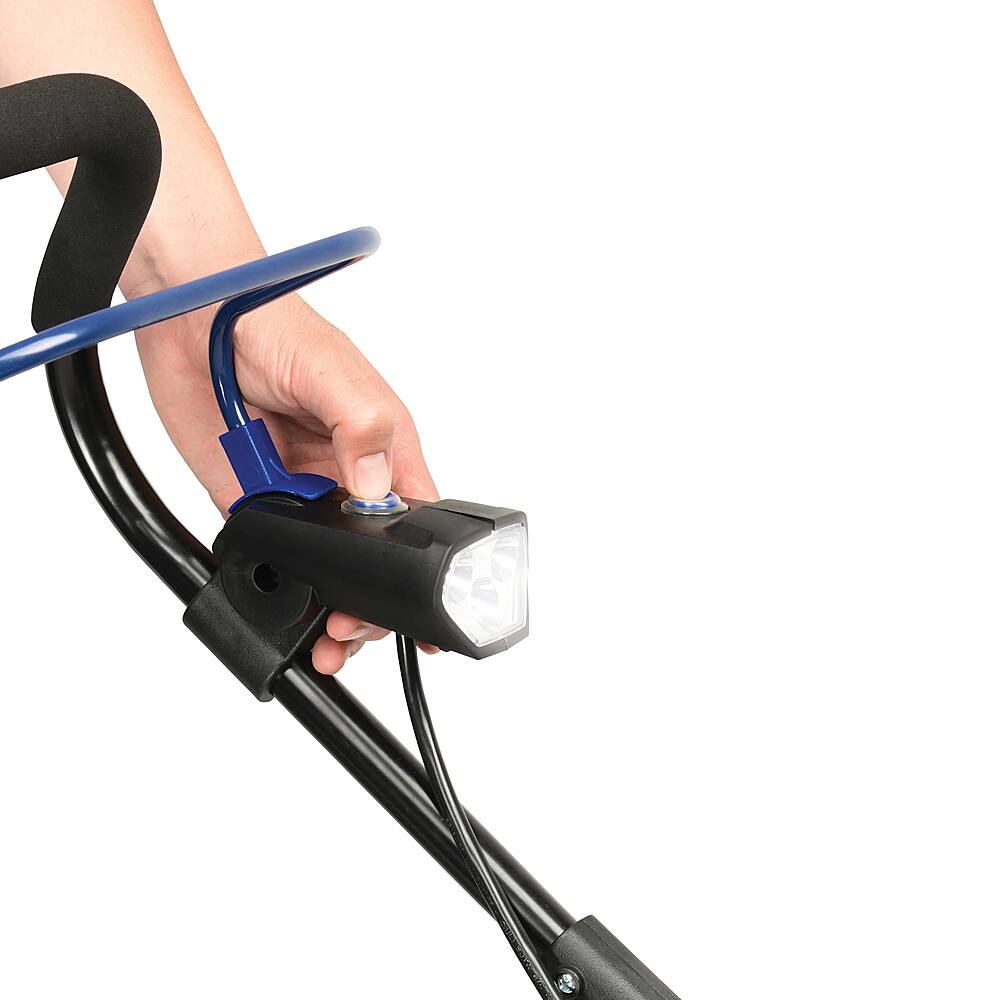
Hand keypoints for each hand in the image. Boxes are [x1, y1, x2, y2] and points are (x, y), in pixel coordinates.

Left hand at [135, 292, 439, 673]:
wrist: (192, 320)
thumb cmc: (274, 324)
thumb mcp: (331, 368)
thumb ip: (360, 423)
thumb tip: (371, 486)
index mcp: (383, 447)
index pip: (417, 517)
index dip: (422, 564)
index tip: (417, 606)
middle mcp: (346, 476)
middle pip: (373, 555)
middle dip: (372, 600)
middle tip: (354, 626)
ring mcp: (300, 492)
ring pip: (325, 565)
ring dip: (329, 603)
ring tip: (327, 636)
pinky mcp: (252, 501)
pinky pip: (272, 552)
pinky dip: (278, 581)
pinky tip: (287, 602)